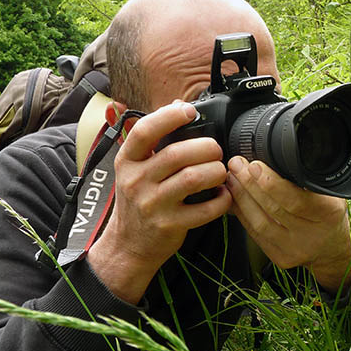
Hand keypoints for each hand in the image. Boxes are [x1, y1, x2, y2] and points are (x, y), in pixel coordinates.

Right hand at [88, 101, 231, 303]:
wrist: (127, 245)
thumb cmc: (137, 200)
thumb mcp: (134, 168)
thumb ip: (154, 140)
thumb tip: (179, 106)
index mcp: (127, 161)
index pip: (143, 132)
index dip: (169, 117)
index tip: (190, 111)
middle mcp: (136, 181)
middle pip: (177, 154)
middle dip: (206, 148)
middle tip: (216, 151)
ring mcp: (152, 205)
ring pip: (193, 178)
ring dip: (215, 171)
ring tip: (220, 171)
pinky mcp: (170, 226)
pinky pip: (204, 209)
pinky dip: (221, 200)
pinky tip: (223, 195)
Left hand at [225, 156, 350, 292]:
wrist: (332, 247)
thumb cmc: (330, 214)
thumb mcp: (331, 193)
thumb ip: (309, 180)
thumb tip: (276, 156)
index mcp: (328, 214)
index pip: (297, 200)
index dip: (272, 184)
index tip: (255, 165)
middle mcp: (311, 235)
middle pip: (273, 210)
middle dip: (250, 184)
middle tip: (237, 165)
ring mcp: (294, 250)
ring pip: (260, 223)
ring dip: (242, 198)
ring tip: (232, 178)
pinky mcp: (280, 257)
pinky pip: (255, 234)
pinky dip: (242, 214)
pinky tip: (234, 198)